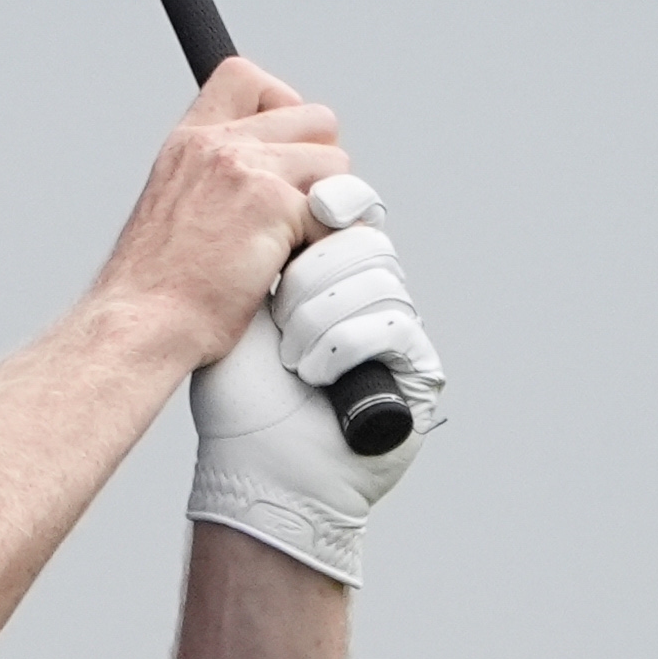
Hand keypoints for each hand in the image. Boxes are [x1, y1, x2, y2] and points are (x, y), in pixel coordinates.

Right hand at [89, 61, 351, 374]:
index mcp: (190, 141)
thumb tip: (279, 183)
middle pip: (316, 119)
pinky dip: (326, 247)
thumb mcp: (174, 208)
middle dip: (321, 167)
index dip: (283, 107)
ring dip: (329, 209)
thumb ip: (217, 180)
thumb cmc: (160, 287)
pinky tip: (291, 270)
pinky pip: (336, 216)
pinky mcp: (274, 206)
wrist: (142, 323)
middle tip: (298, 213)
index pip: (246, 77)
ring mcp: (247, 170)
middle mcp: (217, 144)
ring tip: (291, 247)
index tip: (282, 154)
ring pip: (337, 166)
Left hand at [188, 184, 443, 585]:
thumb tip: (305, 186)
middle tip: (277, 311)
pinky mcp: (418, 369)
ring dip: (319, 317)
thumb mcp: (243, 306)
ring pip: (378, 276)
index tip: (313, 204)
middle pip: (366, 238)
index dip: (336, 201)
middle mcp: (369, 298)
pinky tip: (312, 374)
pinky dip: (342, 345)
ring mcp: (397, 332)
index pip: (351, 213)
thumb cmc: (240, 398)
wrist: (256, 472)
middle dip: (312, 274)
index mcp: (329, 275)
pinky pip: (391, 323)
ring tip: (290, 357)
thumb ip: (270, 244)